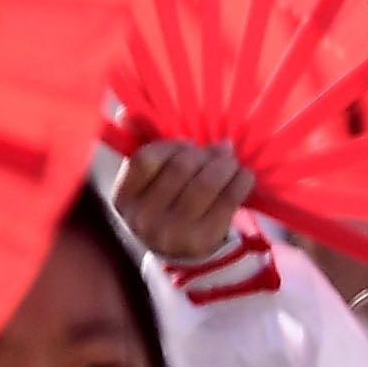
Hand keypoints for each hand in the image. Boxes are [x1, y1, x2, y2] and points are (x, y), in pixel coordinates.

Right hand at [112, 140, 253, 266]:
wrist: (184, 255)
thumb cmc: (167, 206)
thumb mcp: (148, 184)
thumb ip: (142, 149)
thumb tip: (125, 111)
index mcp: (123, 199)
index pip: (144, 160)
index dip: (172, 145)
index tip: (189, 145)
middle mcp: (143, 219)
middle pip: (180, 168)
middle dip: (205, 153)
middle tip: (220, 150)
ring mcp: (172, 233)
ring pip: (206, 183)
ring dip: (225, 165)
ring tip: (232, 162)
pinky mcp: (202, 240)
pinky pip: (228, 200)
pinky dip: (241, 182)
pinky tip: (244, 176)